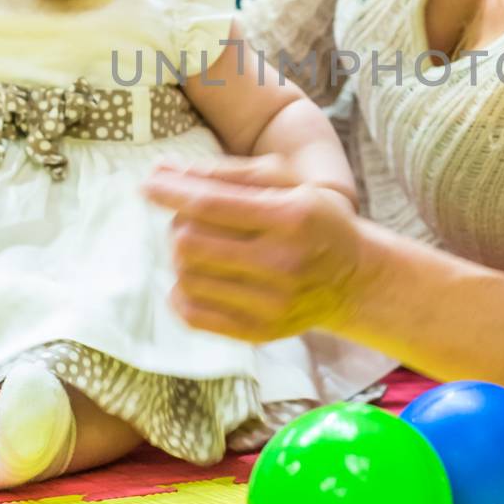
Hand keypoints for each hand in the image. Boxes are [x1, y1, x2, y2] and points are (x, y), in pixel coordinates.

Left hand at [142, 158, 364, 341]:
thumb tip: (162, 171)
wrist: (355, 279)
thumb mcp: (287, 183)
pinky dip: (182, 293)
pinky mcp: (259, 332)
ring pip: (187, 277)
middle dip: (178, 224)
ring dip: (182, 258)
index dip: (171, 192)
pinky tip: (197, 277)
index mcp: (290, 217)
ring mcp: (271, 303)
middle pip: (190, 242)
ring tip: (202, 248)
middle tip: (190, 219)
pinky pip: (194, 315)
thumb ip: (227, 175)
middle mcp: (282, 263)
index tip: (148, 183)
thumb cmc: (315, 220)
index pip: (211, 204)